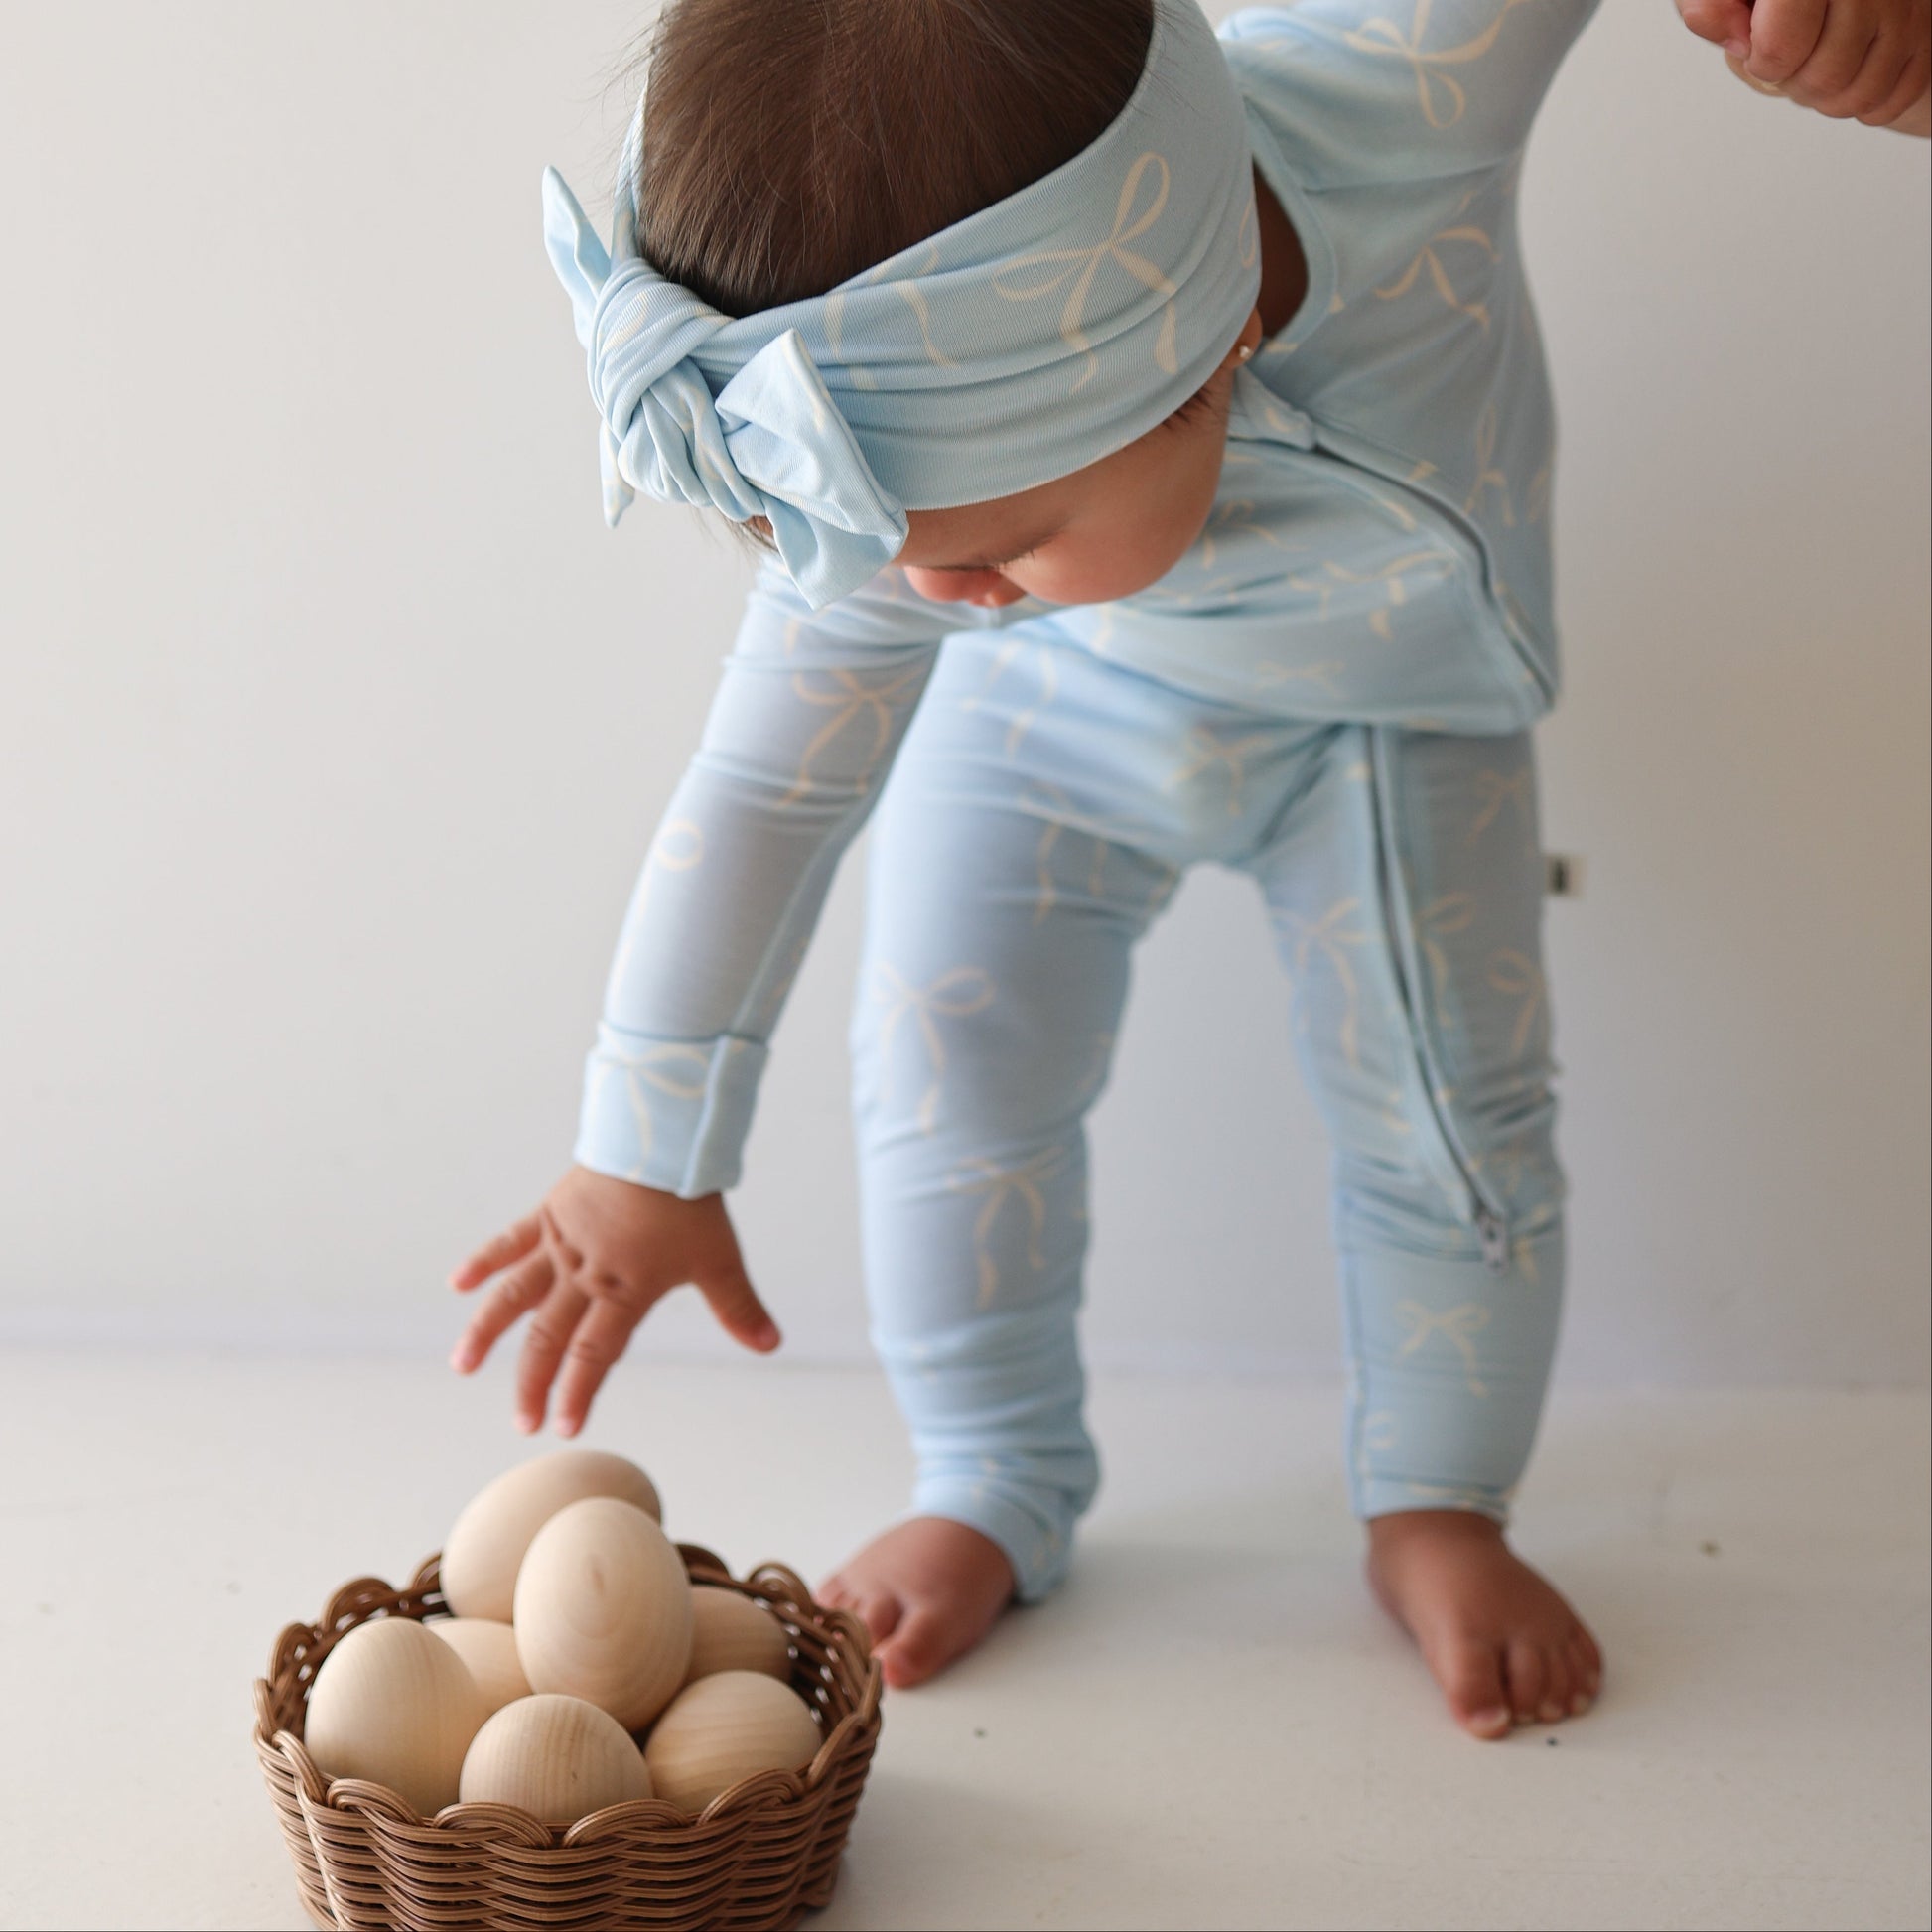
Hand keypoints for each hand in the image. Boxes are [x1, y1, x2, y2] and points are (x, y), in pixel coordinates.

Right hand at [449, 1167, 779, 1435]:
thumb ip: (739, 1307)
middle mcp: (583, 1275)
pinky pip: (510, 1241)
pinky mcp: (550, 1213)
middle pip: (549, 1338)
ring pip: (515, 1296)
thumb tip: (771, 1344)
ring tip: (462, 1366)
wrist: (660, 1139)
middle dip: (533, 1383)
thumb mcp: (720, 1257)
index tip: (561, 1428)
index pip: (592, 1355)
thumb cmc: (690, 1199)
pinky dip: (484, 1260)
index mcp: (623, 1291)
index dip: (576, 1393)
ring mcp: (561, 1244)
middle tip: (522, 1421)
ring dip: (487, 1332)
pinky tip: (458, 1282)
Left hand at [1678, 0, 1931, 130]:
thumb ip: (1711, 5)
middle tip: (1794, 56)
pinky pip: (1889, 102)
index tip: (1762, 46)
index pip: (1783, 42)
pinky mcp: (1926, 36)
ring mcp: (1909, 7)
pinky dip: (1861, 102)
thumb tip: (1731, 36)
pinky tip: (1852, 68)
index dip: (1766, 57)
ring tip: (1821, 61)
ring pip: (1859, 95)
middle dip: (1795, 81)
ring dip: (1827, 97)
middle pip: (1825, 76)